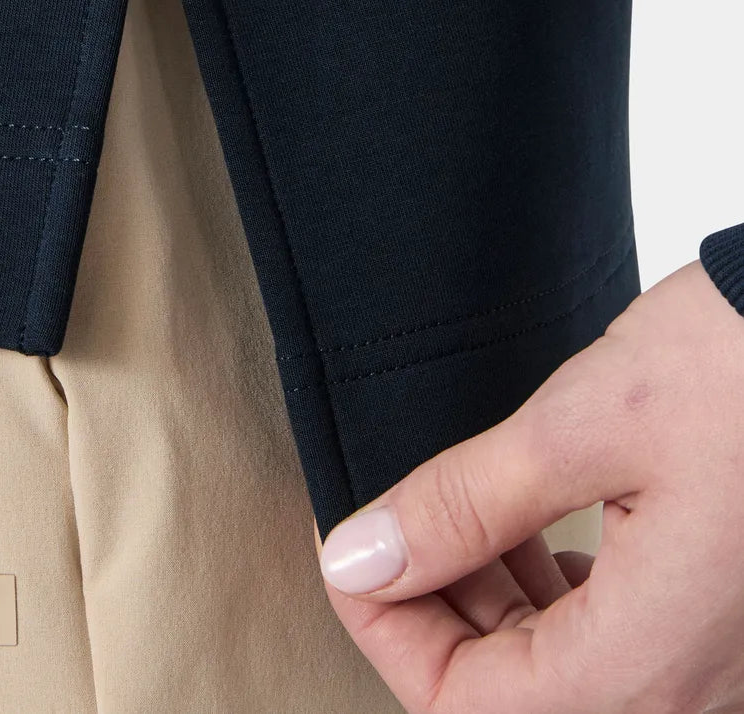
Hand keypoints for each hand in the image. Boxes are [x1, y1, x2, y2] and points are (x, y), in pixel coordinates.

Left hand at [316, 260, 743, 713]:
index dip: (382, 627)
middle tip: (392, 517)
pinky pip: (607, 641)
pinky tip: (525, 525)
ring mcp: (712, 664)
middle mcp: (691, 694)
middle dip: (428, 606)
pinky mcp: (717, 621)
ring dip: (483, 596)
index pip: (461, 706)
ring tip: (453, 509)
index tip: (346, 548)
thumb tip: (361, 557)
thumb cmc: (740, 369)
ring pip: (553, 672)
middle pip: (504, 695)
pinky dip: (544, 590)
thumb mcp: (581, 429)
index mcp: (651, 667)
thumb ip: (462, 506)